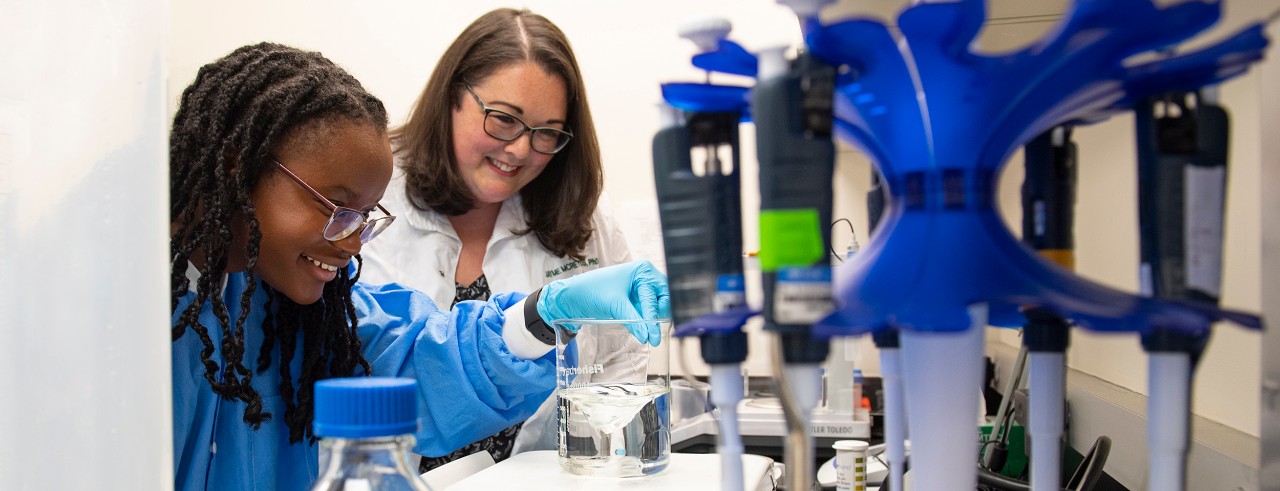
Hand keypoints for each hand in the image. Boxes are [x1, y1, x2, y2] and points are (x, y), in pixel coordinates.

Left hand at [537, 260, 670, 345]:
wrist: (572, 296)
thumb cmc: (592, 291)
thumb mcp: (615, 305)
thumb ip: (634, 320)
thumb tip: (648, 335)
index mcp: (642, 270)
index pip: (655, 296)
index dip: (654, 316)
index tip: (654, 335)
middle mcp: (644, 277)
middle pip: (662, 299)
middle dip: (658, 316)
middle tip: (655, 334)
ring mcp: (639, 289)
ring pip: (654, 307)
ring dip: (652, 321)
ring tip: (650, 337)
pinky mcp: (633, 300)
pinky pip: (645, 312)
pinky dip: (644, 322)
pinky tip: (642, 333)